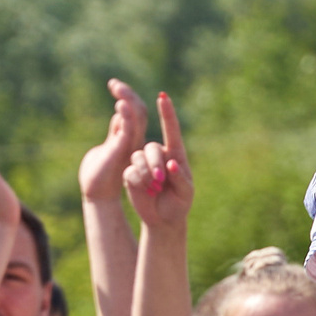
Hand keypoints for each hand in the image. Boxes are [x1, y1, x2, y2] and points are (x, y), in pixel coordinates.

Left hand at [78, 79, 147, 203]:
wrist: (98, 194)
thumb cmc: (100, 174)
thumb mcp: (109, 147)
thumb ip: (116, 132)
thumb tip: (118, 116)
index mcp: (131, 137)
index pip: (135, 111)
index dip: (127, 95)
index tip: (114, 84)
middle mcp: (134, 140)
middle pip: (139, 110)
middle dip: (128, 93)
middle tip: (113, 83)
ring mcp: (130, 145)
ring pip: (137, 116)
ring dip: (128, 99)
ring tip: (117, 87)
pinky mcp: (122, 151)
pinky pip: (128, 130)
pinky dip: (126, 115)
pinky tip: (120, 103)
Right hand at [121, 92, 193, 229]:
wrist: (164, 219)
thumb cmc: (180, 203)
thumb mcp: (186, 192)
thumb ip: (180, 178)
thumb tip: (170, 164)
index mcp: (176, 154)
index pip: (171, 130)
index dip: (167, 113)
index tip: (162, 97)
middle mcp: (158, 155)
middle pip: (152, 148)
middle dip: (155, 162)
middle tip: (161, 179)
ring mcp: (143, 164)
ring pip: (138, 158)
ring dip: (146, 172)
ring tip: (155, 188)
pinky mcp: (132, 174)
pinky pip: (130, 171)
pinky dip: (138, 181)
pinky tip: (147, 191)